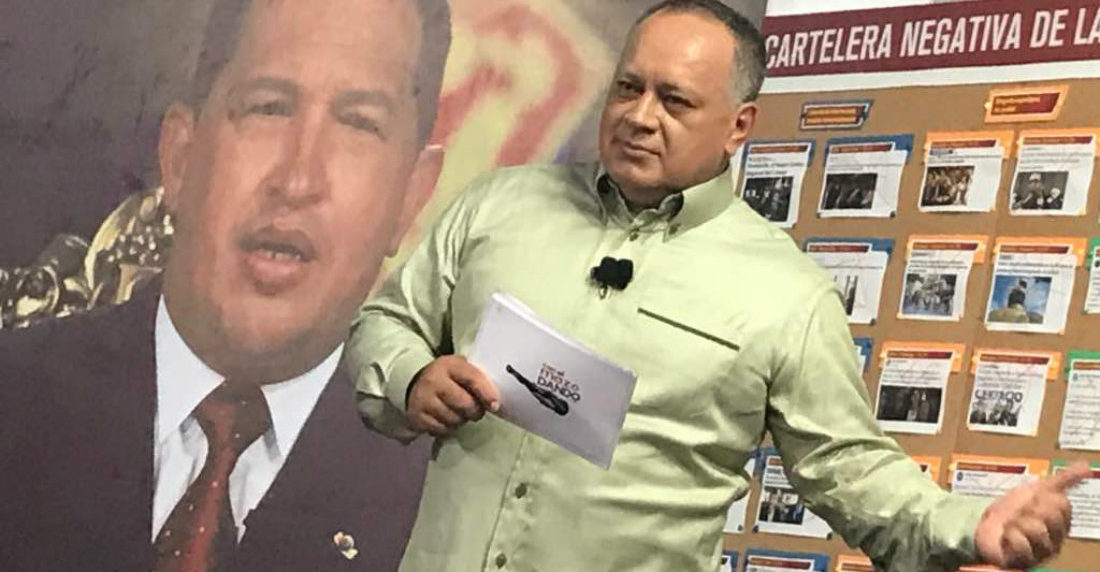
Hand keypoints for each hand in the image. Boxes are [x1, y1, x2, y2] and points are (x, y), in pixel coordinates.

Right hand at [406, 355, 499, 435]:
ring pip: (454, 420)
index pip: (472, 379)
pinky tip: (446, 418)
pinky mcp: (418, 417)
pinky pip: (442, 430)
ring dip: (461, 420)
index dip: (487, 393)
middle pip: (465, 404)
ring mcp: (424, 400)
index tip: (495, 405)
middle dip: (475, 411)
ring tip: (458, 412)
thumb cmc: (446, 377)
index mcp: (449, 365)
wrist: (413, 383)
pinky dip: (449, 428)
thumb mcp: (460, 369)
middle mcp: (434, 381)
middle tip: (475, 410)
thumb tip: (494, 401)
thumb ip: (477, 379)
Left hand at [975, 461, 1089, 568]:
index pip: (1062, 504)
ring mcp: (1042, 553)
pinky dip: (1009, 535)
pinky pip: (1020, 542)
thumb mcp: (1034, 490)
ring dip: (1017, 522)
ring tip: (1011, 527)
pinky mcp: (1026, 561)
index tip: (1030, 501)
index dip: (1042, 497)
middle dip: (1029, 509)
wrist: (983, 527)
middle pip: (1051, 515)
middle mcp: (1056, 539)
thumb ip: (1061, 480)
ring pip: (1036, 528)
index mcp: (1061, 523)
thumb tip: (1086, 466)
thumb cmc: (1011, 511)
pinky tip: (1006, 538)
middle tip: (1019, 514)